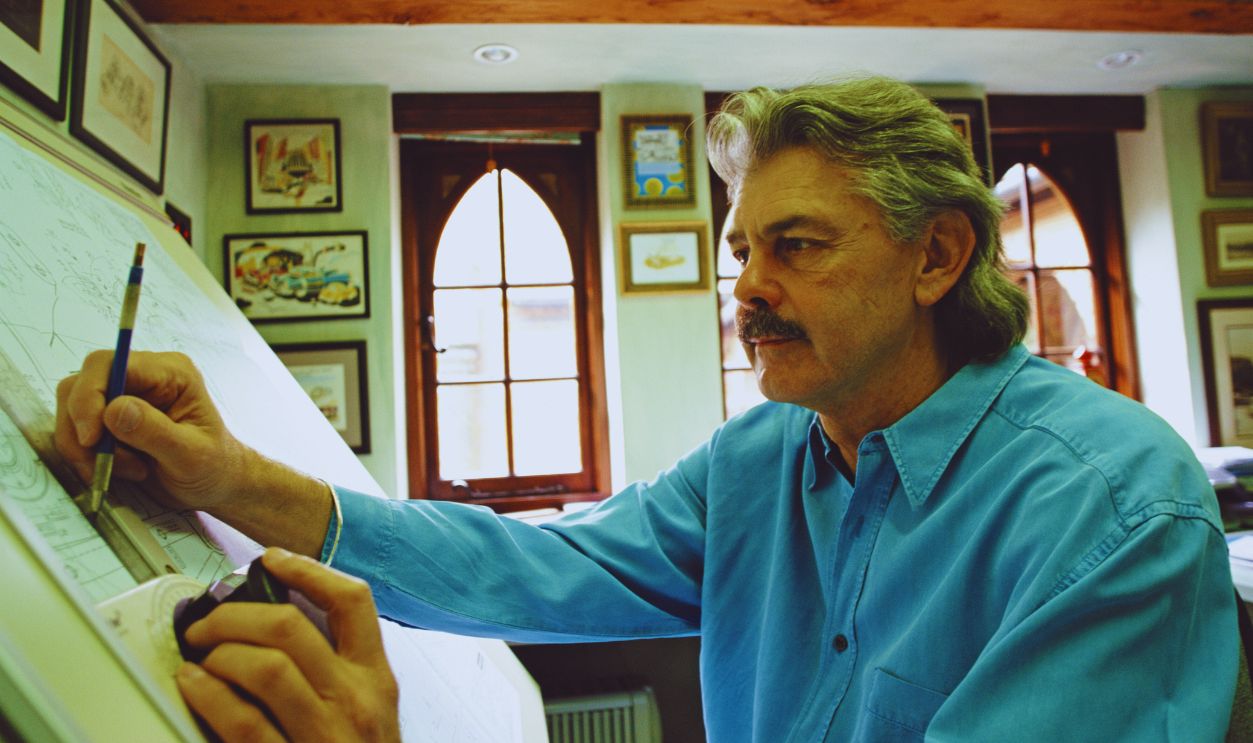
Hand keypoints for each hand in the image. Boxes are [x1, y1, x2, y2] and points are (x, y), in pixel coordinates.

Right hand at [55, 350, 246, 511]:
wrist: (215, 485)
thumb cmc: (214, 467)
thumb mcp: (191, 455)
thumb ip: (154, 431)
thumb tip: (114, 409)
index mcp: (170, 372)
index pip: (109, 364)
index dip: (89, 397)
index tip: (91, 439)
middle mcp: (143, 377)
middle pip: (80, 385)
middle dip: (83, 429)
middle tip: (104, 464)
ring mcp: (123, 397)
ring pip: (72, 410)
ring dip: (86, 448)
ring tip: (127, 470)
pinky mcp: (109, 420)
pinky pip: (76, 431)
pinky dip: (86, 456)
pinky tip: (120, 471)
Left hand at [175, 548, 399, 742]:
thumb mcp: (366, 715)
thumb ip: (336, 673)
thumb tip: (275, 629)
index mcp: (375, 680)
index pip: (353, 602)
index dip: (308, 570)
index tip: (272, 560)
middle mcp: (355, 701)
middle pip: (291, 626)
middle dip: (235, 614)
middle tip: (208, 622)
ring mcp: (323, 735)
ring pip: (265, 664)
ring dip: (219, 651)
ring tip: (200, 657)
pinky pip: (241, 721)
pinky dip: (207, 694)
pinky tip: (193, 686)